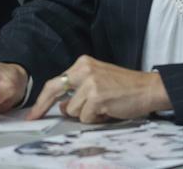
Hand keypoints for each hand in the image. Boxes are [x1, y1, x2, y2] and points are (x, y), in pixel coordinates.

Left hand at [27, 55, 171, 122]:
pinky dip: (96, 119)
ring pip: (73, 110)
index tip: (34, 111)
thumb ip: (78, 90)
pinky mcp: (97, 96)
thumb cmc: (125, 87)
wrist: (149, 88)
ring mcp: (90, 82)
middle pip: (53, 89)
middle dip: (42, 106)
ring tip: (102, 108)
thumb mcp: (97, 80)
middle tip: (34, 117)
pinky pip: (86, 117)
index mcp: (82, 63)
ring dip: (86, 114)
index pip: (55, 81)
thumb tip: (62, 107)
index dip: (43, 98)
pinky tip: (108, 111)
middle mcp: (83, 69)